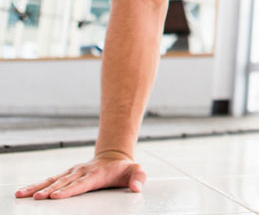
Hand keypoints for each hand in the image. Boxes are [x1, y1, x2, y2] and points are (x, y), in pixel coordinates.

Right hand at [14, 150, 145, 199]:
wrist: (114, 157)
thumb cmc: (124, 169)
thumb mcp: (136, 171)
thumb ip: (138, 178)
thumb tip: (137, 187)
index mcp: (96, 174)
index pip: (81, 184)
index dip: (69, 190)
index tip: (56, 196)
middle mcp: (81, 172)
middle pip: (64, 183)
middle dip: (50, 191)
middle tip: (38, 198)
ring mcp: (72, 172)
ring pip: (53, 180)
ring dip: (38, 187)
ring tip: (23, 194)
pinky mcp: (66, 174)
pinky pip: (49, 180)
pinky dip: (37, 185)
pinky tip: (24, 192)